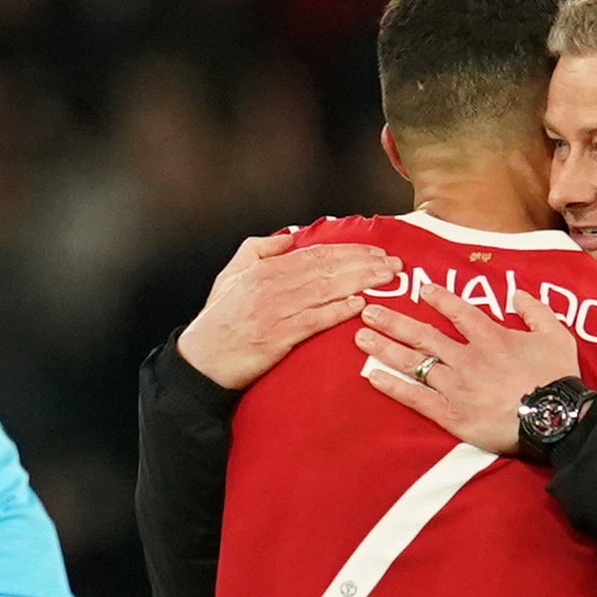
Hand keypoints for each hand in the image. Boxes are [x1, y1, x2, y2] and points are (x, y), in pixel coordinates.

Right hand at [176, 235, 398, 390]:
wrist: (202, 360)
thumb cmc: (219, 319)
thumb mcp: (232, 274)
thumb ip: (259, 250)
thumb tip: (288, 237)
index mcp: (265, 269)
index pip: (316, 254)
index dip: (350, 251)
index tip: (376, 251)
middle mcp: (271, 285)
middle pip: (327, 268)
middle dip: (364, 264)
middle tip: (394, 264)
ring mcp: (274, 311)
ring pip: (325, 290)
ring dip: (360, 283)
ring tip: (386, 280)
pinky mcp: (276, 337)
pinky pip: (313, 321)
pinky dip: (337, 311)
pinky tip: (359, 306)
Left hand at [356, 285, 580, 454]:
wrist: (554, 417)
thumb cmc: (557, 378)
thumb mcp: (556, 335)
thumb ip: (536, 311)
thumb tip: (517, 294)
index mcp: (490, 337)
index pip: (458, 311)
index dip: (438, 298)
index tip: (420, 288)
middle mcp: (466, 357)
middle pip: (423, 335)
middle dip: (394, 321)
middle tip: (369, 310)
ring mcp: (455, 385)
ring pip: (414, 362)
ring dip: (385, 348)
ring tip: (362, 337)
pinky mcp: (451, 413)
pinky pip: (416, 398)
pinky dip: (393, 387)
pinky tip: (372, 376)